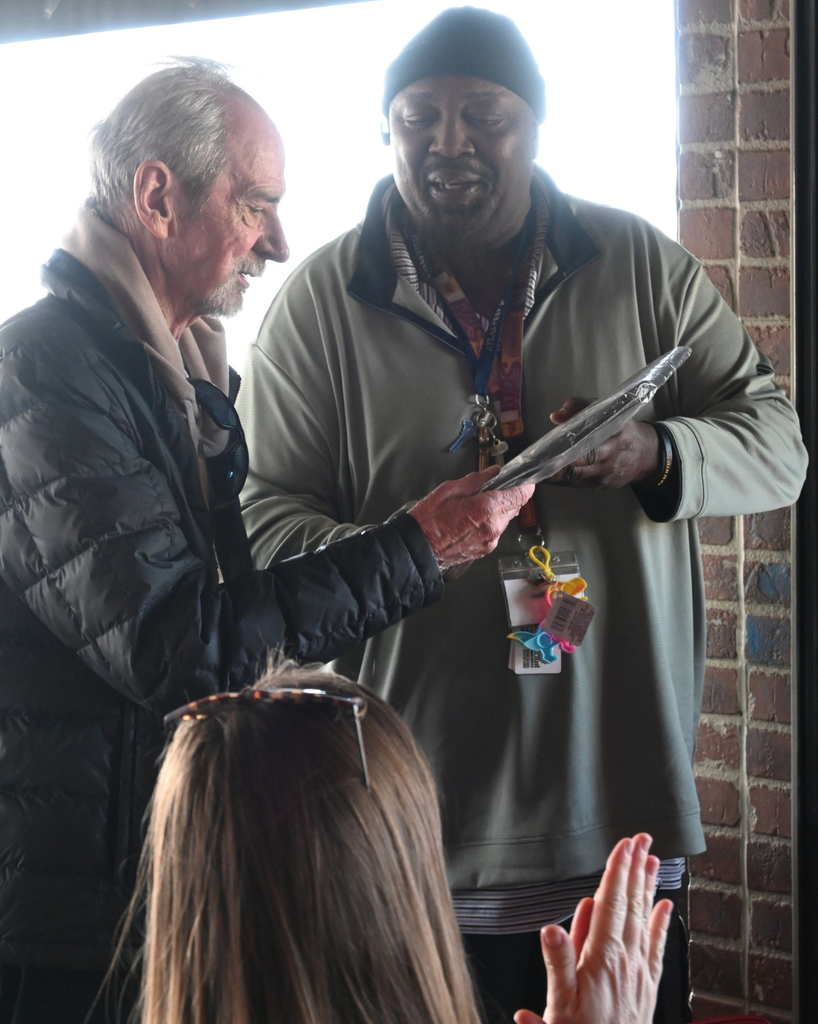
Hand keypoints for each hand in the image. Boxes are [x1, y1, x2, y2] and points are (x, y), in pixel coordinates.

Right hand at [409, 468, 534, 570]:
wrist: (418, 548)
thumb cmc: (429, 520)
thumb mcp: (450, 489)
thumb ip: (477, 480)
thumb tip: (493, 472)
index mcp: (486, 508)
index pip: (520, 495)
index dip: (526, 486)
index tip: (524, 480)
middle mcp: (493, 526)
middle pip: (515, 507)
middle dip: (508, 496)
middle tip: (494, 488)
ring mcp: (490, 540)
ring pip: (505, 520)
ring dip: (498, 510)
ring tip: (477, 505)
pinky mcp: (485, 549)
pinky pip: (495, 531)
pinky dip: (490, 523)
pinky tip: (473, 519)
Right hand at [513, 833, 672, 1023]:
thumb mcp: (559, 1007)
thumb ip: (558, 964)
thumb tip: (551, 927)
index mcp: (601, 960)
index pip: (611, 905)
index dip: (617, 872)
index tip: (623, 846)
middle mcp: (625, 961)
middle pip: (631, 905)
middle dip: (635, 869)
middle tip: (641, 840)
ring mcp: (639, 973)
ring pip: (645, 921)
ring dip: (648, 888)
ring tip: (653, 861)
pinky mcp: (646, 988)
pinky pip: (656, 948)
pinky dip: (662, 925)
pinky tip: (666, 907)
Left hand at [546, 397, 661, 488]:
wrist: (645, 454)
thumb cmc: (619, 428)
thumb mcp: (604, 409)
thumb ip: (578, 406)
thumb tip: (555, 416)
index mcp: (615, 429)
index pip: (593, 435)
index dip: (572, 443)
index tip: (552, 446)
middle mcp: (612, 452)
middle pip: (584, 459)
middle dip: (559, 462)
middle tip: (537, 463)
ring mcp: (607, 472)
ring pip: (578, 475)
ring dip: (556, 475)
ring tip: (535, 471)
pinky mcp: (602, 485)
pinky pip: (578, 484)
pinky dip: (562, 481)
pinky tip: (547, 477)